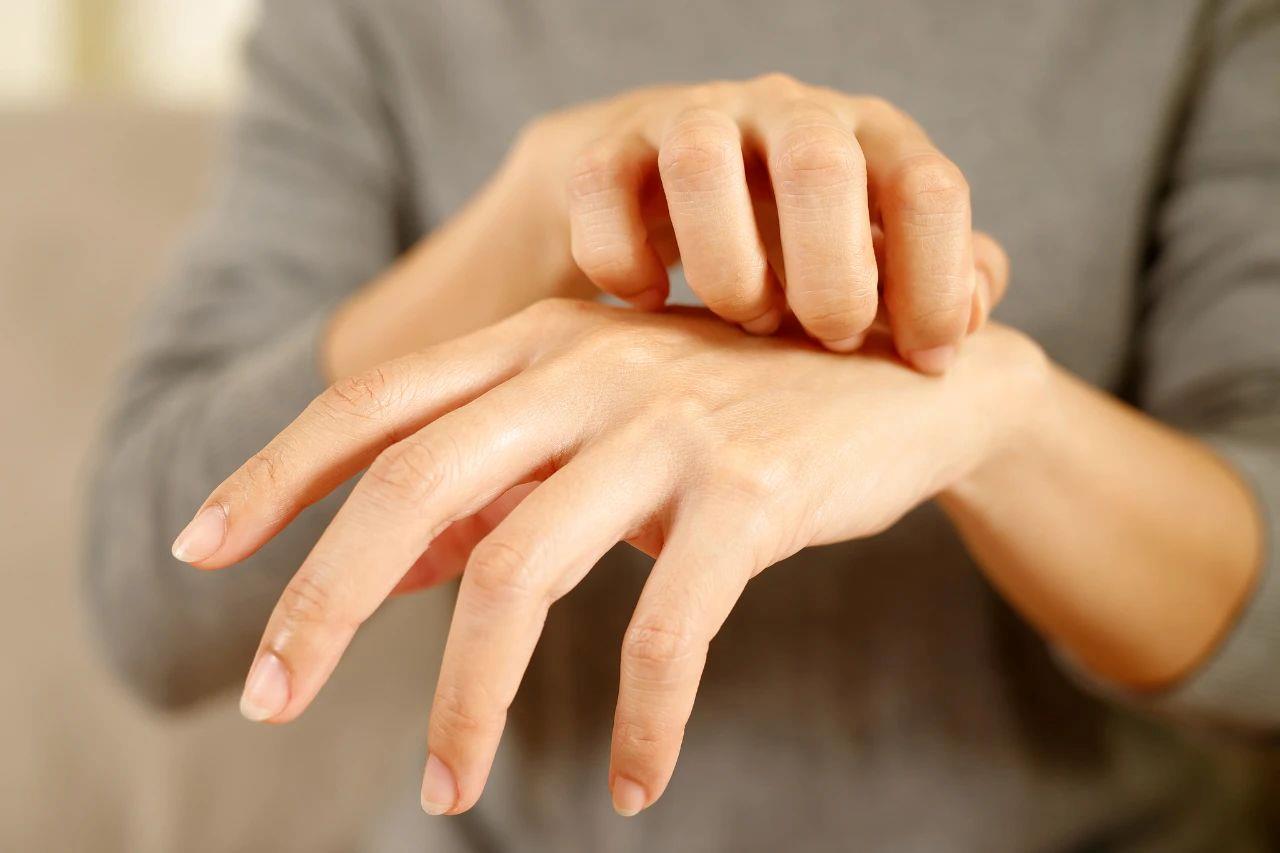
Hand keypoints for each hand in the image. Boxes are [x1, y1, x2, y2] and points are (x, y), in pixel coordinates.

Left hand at [172, 299, 1044, 815]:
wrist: (904, 374)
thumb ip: (492, 481)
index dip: (276, 470)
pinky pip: (670, 628)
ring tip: (443, 790)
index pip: (375, 400)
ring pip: (520, 568)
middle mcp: (587, 369)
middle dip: (320, 599)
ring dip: (467, 695)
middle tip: (268, 700)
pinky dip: (639, 719)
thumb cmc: (737, 404)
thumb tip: (377, 568)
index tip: (199, 550)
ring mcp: (667, 427)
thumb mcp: (602, 421)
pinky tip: (630, 784)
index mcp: (539, 343)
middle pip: (414, 482)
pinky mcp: (751, 492)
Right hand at [513, 74, 1008, 369]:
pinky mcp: (613, 144)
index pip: (929, 188)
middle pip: (820, 164)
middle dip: (828, 278)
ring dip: (726, 268)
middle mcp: (790, 112)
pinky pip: (601, 187)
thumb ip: (940, 282)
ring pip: (700, 162)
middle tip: (824, 338)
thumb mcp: (881, 256)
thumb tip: (970, 324)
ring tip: (743, 319)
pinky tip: (650, 306)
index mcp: (875, 138)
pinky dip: (621, 264)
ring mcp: (696, 118)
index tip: (921, 361)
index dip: (935, 286)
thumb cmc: (798, 241)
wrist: (672, 189)